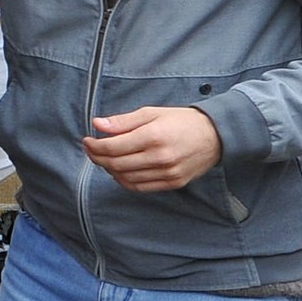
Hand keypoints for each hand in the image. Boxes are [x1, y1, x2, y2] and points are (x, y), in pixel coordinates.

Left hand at [82, 106, 221, 191]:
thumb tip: (97, 124)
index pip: (113, 147)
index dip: (95, 146)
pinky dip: (125, 181)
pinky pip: (140, 187)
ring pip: (126, 178)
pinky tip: (119, 170)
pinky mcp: (172, 183)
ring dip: (110, 170)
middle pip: (117, 164)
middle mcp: (160, 157)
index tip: (87, 140)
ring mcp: (167, 173)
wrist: (214, 136)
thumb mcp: (151, 113)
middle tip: (91, 149)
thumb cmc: (180, 121)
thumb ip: (123, 121)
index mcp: (153, 136)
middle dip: (98, 158)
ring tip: (104, 158)